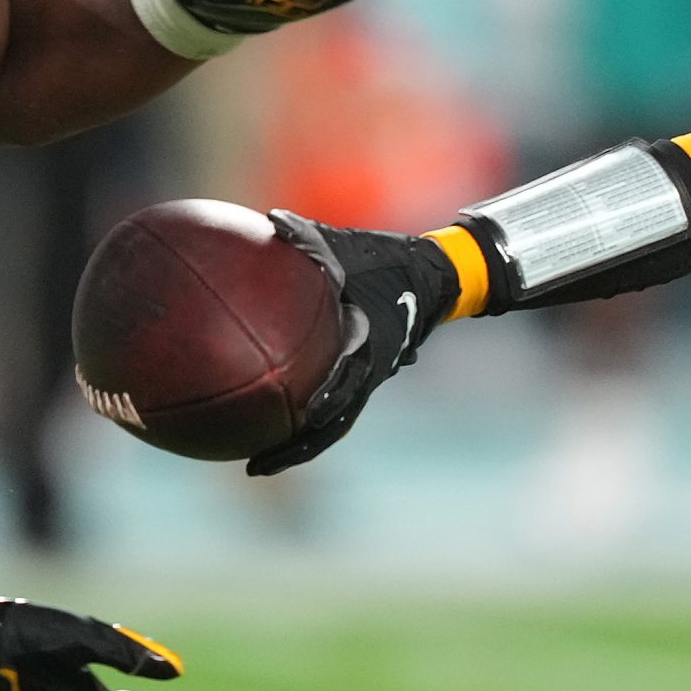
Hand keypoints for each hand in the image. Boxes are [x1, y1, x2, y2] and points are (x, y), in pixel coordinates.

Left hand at [246, 210, 460, 476]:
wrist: (435, 274)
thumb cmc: (388, 260)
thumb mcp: (350, 247)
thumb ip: (310, 237)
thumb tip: (271, 222)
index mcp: (365, 351)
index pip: (334, 401)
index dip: (306, 429)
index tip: (274, 446)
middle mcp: (366, 373)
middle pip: (329, 426)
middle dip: (294, 449)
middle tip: (255, 467)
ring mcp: (366, 375)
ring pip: (331, 419)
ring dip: (300, 438)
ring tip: (259, 453)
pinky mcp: (363, 369)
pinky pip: (331, 393)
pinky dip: (305, 403)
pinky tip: (273, 403)